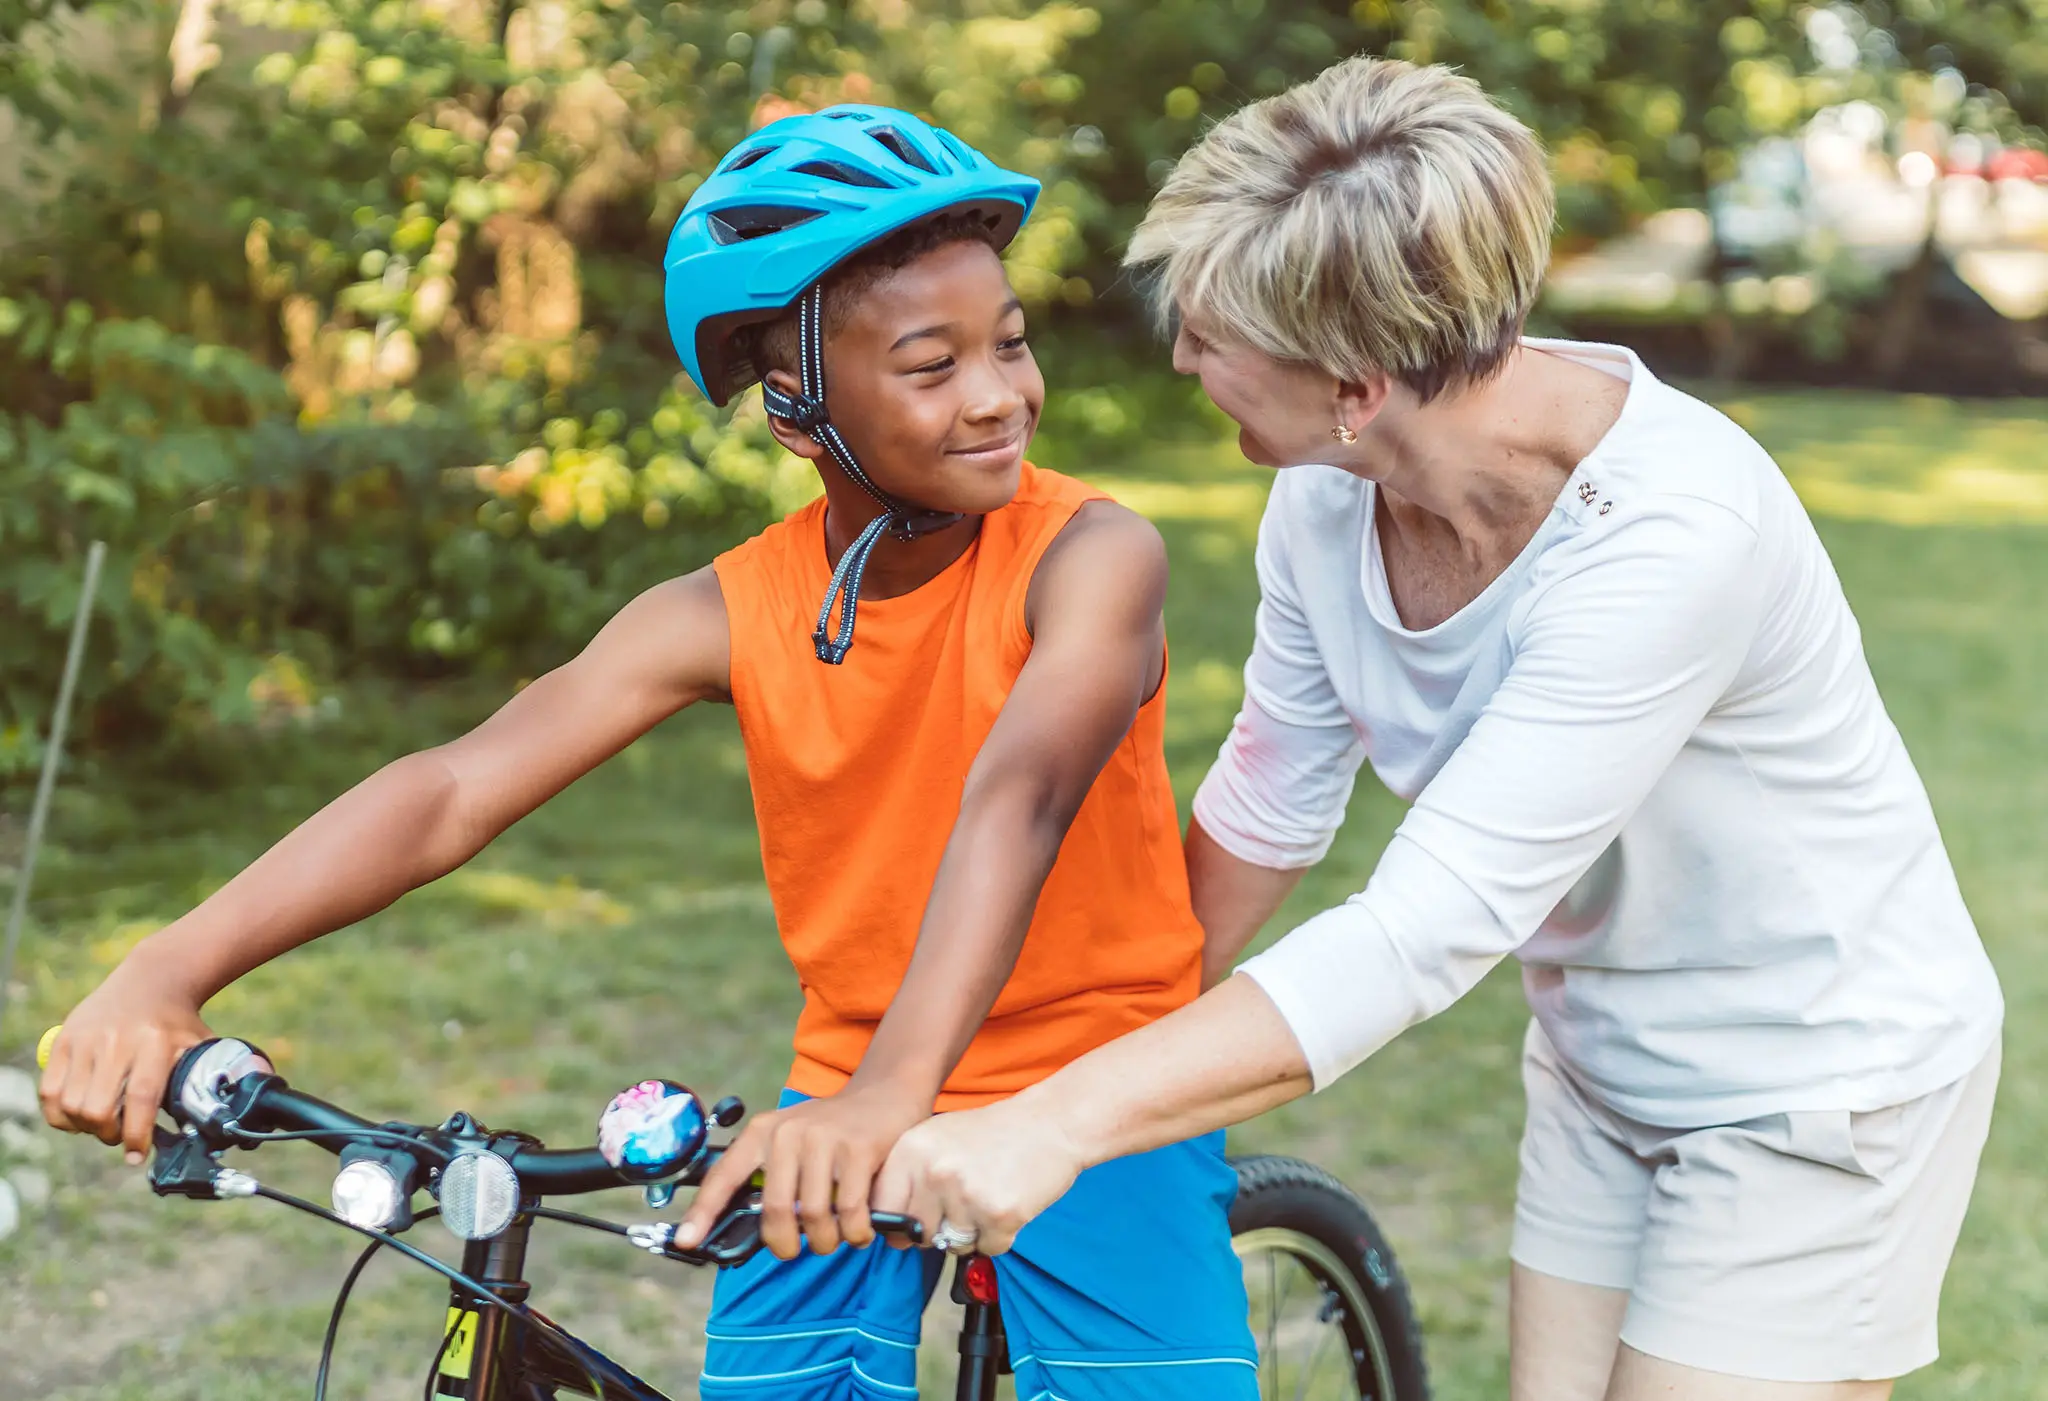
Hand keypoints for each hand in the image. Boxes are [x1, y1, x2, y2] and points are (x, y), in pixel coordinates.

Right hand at [40, 959, 212, 1164]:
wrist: (151, 980)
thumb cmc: (179, 1024)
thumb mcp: (200, 1046)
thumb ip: (205, 1082)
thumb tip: (215, 1127)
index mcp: (156, 1043)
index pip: (141, 1098)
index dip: (136, 1134)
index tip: (137, 1157)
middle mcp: (117, 1040)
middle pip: (98, 1109)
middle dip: (108, 1134)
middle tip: (120, 1136)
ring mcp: (86, 1039)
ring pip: (71, 1105)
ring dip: (84, 1127)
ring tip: (102, 1124)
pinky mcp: (64, 1040)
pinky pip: (49, 1093)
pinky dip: (59, 1115)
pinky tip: (77, 1116)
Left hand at [675, 1080, 931, 1260]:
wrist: (884, 1094)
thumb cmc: (833, 1131)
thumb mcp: (792, 1141)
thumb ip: (771, 1176)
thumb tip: (749, 1230)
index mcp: (763, 1132)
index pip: (724, 1176)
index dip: (703, 1212)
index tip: (686, 1241)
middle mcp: (788, 1132)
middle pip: (775, 1211)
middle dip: (785, 1244)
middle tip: (797, 1249)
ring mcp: (823, 1139)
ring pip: (813, 1216)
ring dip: (825, 1241)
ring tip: (834, 1237)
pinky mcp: (858, 1150)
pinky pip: (849, 1213)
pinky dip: (854, 1233)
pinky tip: (859, 1231)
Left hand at [871, 1095, 1083, 1256]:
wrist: (1050, 1122)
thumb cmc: (992, 1134)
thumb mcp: (937, 1139)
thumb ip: (908, 1180)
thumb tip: (892, 1236)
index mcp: (911, 1150)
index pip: (882, 1209)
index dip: (898, 1223)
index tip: (917, 1218)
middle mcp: (934, 1172)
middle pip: (918, 1234)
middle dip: (938, 1229)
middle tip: (966, 1202)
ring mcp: (966, 1194)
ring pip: (952, 1245)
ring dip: (971, 1233)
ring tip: (989, 1197)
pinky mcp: (1000, 1214)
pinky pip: (988, 1248)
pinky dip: (1000, 1236)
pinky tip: (1008, 1204)